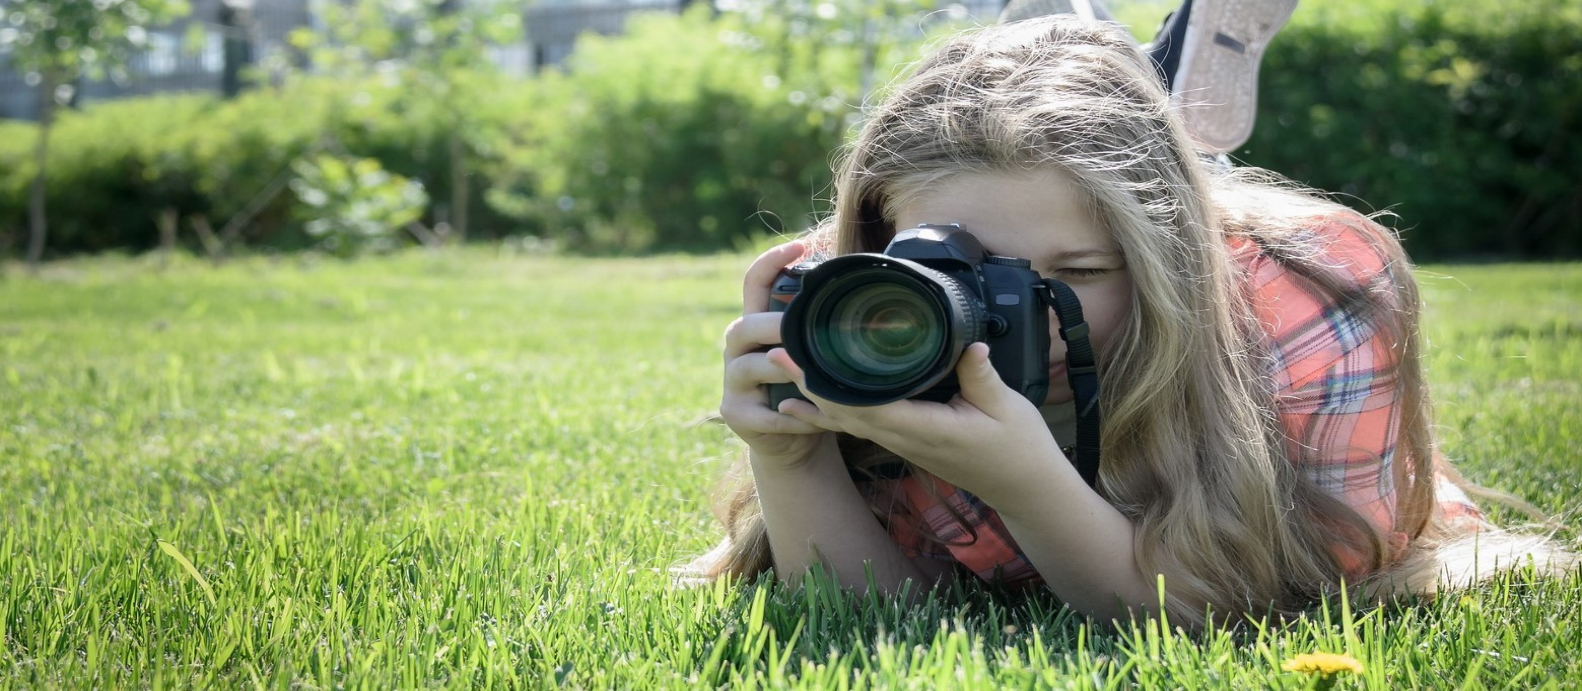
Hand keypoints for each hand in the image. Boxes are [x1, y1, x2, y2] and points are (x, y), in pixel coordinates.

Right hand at [719, 241, 832, 467]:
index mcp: (755, 324)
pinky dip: (795, 417)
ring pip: (755, 367)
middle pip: (747, 325)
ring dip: (788, 372)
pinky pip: (766, 413)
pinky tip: (818, 420)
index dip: (771, 261)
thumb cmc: (809, 387)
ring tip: (816, 376)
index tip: (799, 246)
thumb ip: (822, 324)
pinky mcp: (736, 414)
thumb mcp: (814, 353)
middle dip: (777, 325)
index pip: (754, 282)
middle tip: (808, 328)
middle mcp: (736, 348)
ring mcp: (733, 381)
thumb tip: (866, 285)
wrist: (792, 441)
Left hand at [770, 342, 1066, 505]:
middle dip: (808, 384)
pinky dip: (832, 407)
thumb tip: (969, 344)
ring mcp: (901, 442)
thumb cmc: (1018, 449)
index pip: (864, 408)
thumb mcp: (1008, 408)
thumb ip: (982, 377)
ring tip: (782, 367)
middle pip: (843, 413)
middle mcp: (904, 439)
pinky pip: (860, 423)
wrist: (1023, 488)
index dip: (828, 386)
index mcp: (924, 430)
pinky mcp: (905, 440)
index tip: (802, 360)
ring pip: (846, 420)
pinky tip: (808, 397)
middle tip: (777, 351)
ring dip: (813, 394)